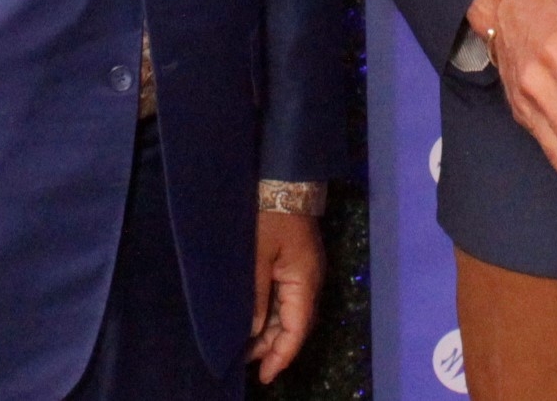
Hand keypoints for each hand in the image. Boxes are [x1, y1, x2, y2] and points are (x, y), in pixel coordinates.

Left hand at [248, 206, 324, 382]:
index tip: (266, 376)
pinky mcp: (295, 265)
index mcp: (305, 282)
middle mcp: (309, 282)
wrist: (283, 180)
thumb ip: (255, 295)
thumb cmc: (270, 216)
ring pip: (289, 314)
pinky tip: (255, 323)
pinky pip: (286, 299)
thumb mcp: (258, 256)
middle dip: (274, 347)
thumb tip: (252, 330)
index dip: (282, 355)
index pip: (297, 329)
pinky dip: (271, 315)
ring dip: (271, 332)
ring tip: (247, 349)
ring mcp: (304, 273)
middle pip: (295, 325)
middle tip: (247, 364)